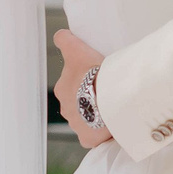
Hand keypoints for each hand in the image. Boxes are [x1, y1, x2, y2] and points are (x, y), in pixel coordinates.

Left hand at [54, 29, 110, 147]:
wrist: (109, 97)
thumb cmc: (93, 73)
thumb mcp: (77, 50)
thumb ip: (65, 41)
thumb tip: (60, 35)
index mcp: (62, 89)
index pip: (72, 86)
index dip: (85, 82)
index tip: (98, 79)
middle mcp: (66, 109)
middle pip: (79, 104)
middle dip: (90, 100)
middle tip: (108, 93)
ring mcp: (77, 125)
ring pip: (87, 120)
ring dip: (97, 115)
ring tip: (113, 108)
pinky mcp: (87, 138)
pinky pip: (94, 136)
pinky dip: (101, 133)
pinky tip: (111, 126)